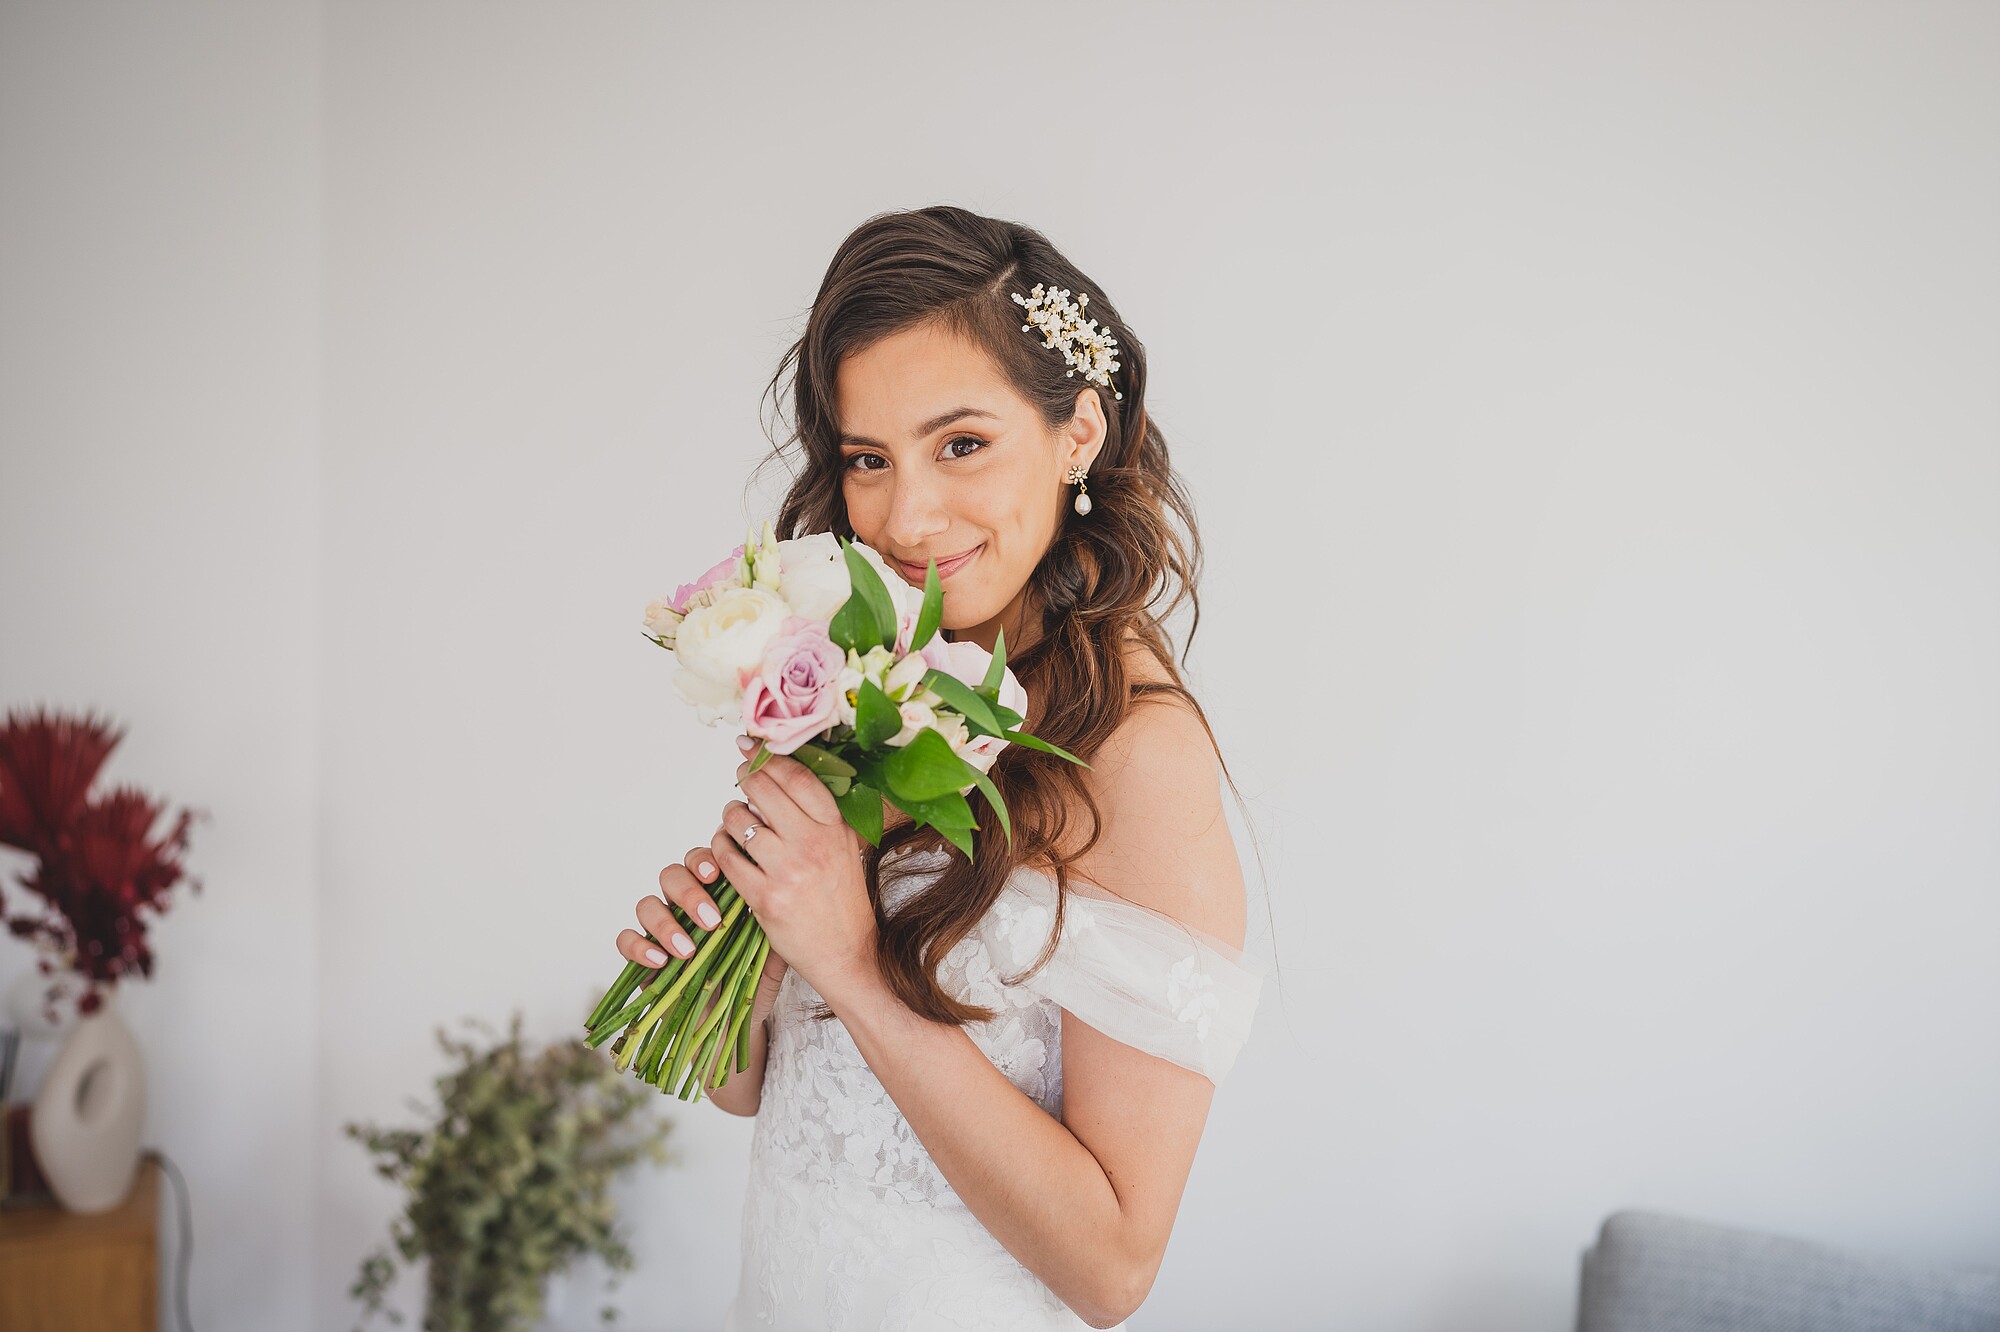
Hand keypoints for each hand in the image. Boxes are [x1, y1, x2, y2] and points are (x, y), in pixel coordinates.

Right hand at [616, 844, 790, 1027]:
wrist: (731, 1025)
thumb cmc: (749, 984)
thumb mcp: (769, 956)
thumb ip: (772, 928)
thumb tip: (780, 899)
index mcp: (715, 895)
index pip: (702, 862)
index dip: (705, 861)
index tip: (717, 874)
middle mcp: (684, 906)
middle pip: (672, 875)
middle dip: (689, 893)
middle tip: (711, 920)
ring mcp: (660, 930)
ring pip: (647, 904)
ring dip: (665, 922)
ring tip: (688, 950)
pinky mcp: (641, 957)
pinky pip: (626, 939)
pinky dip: (639, 946)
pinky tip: (661, 960)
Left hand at [711, 733, 877, 995]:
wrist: (847, 954)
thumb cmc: (842, 902)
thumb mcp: (844, 850)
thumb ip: (818, 818)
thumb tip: (780, 780)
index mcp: (834, 828)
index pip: (797, 777)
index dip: (770, 758)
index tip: (752, 749)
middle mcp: (813, 844)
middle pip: (763, 790)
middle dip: (744, 780)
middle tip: (740, 780)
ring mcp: (788, 870)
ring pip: (738, 821)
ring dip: (730, 817)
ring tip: (736, 823)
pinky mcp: (764, 898)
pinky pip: (727, 859)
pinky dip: (720, 850)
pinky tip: (727, 852)